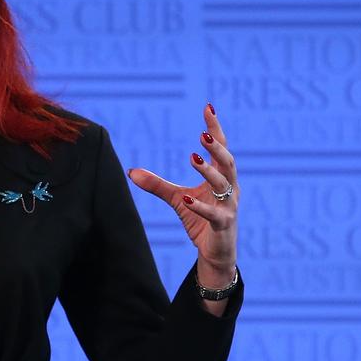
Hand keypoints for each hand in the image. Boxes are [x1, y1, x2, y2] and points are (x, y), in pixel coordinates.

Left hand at [127, 103, 237, 280]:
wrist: (214, 252)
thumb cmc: (200, 220)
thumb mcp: (177, 198)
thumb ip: (157, 184)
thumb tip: (131, 171)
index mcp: (221, 178)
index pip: (220, 148)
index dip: (215, 128)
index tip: (208, 108)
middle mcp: (229, 189)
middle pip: (228, 162)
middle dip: (216, 148)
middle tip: (202, 134)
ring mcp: (229, 207)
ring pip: (224, 185)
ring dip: (209, 171)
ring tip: (193, 157)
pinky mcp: (223, 225)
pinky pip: (215, 214)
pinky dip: (200, 207)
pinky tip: (187, 199)